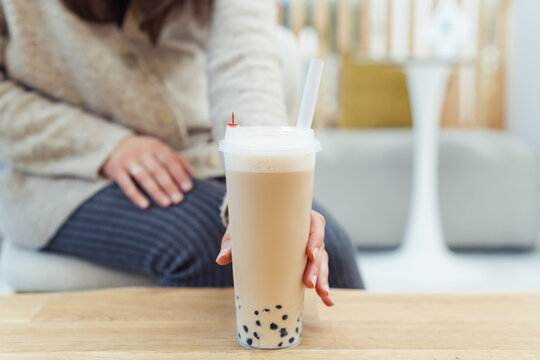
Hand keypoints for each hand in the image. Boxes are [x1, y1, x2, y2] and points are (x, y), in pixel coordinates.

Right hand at [102, 135, 193, 208]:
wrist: (116, 145)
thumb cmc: (147, 152)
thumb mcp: (161, 151)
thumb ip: (178, 161)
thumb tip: (194, 175)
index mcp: (156, 147)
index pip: (170, 161)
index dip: (179, 175)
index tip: (188, 188)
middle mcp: (142, 152)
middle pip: (158, 171)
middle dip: (169, 186)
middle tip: (179, 200)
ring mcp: (128, 160)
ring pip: (144, 178)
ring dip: (156, 191)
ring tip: (167, 204)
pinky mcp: (116, 169)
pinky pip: (126, 185)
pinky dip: (136, 195)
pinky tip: (145, 205)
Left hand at [216, 210, 333, 306]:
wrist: (253, 221)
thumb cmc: (251, 222)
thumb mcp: (242, 230)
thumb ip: (233, 243)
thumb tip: (221, 259)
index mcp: (298, 217)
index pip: (314, 224)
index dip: (315, 239)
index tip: (309, 254)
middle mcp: (308, 232)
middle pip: (319, 248)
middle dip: (316, 267)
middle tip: (308, 283)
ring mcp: (309, 247)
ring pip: (322, 262)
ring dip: (323, 279)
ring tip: (323, 296)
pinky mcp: (307, 261)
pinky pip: (319, 273)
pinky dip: (323, 287)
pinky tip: (327, 302)